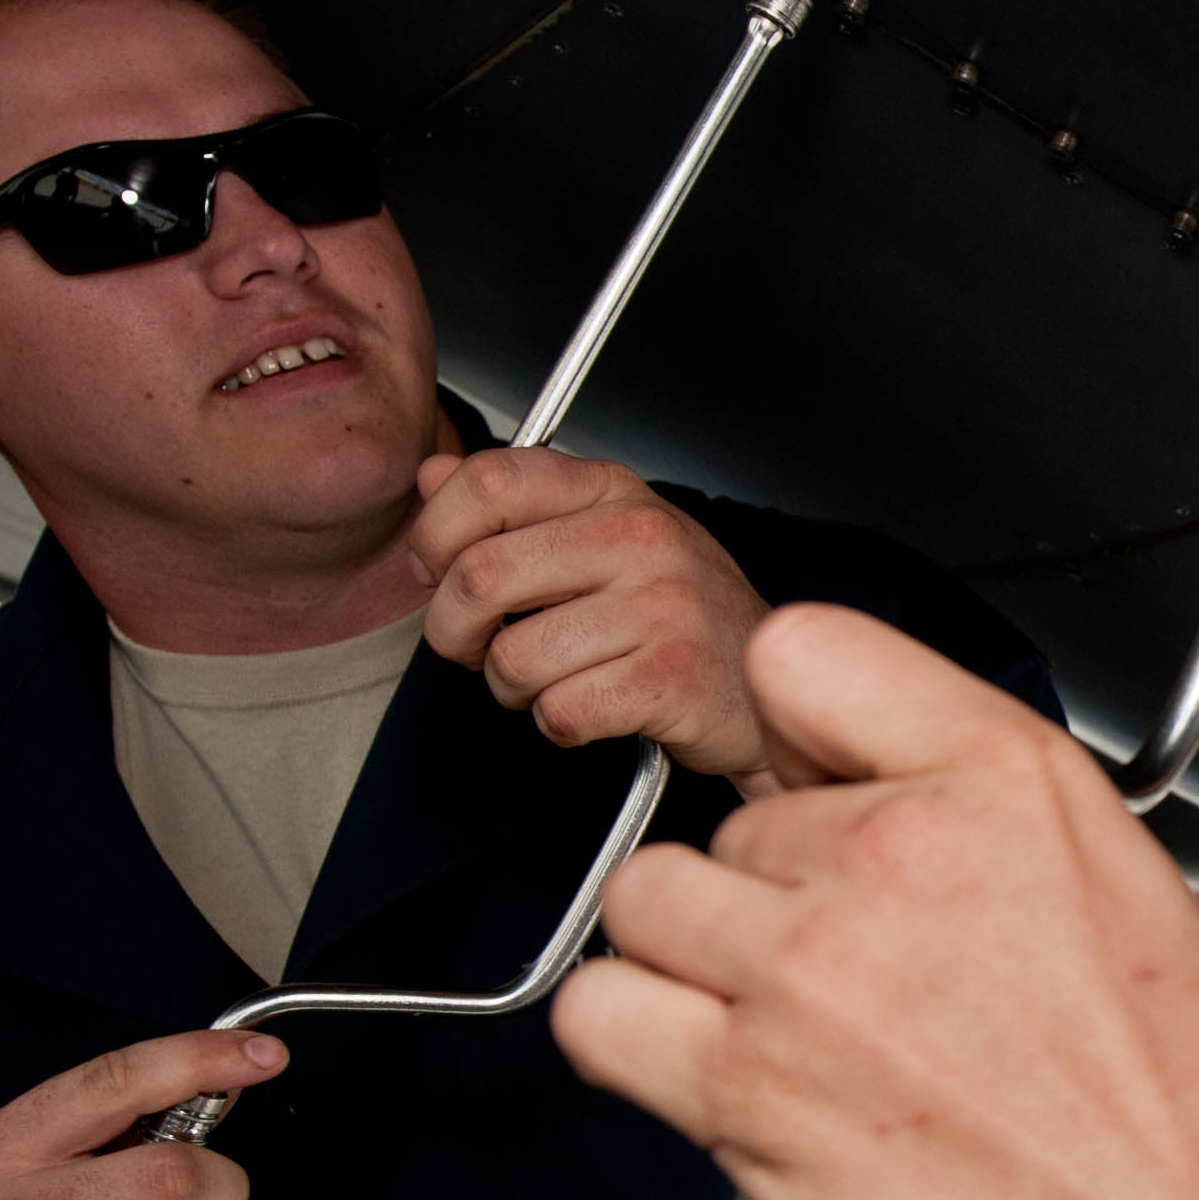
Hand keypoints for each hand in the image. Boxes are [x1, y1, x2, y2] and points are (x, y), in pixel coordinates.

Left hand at [409, 447, 773, 776]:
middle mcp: (641, 537)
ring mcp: (661, 607)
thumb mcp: (601, 538)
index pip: (491, 480)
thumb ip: (514, 505)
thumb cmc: (680, 617)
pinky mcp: (670, 679)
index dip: (435, 532)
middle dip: (453, 630)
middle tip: (474, 648)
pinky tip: (590, 709)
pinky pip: (559, 710)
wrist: (766, 688)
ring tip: (551, 681)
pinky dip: (557, 724)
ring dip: (511, 688)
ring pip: (513, 657)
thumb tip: (432, 475)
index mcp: (615, 491)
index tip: (435, 569)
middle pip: (480, 575)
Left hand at [549, 606, 1198, 1199]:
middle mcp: (900, 850)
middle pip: (731, 815)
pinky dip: (631, 1044)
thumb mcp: (1122, 883)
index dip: (799, 737)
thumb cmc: (1177, 1122)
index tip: (820, 793)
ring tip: (782, 1035)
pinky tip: (712, 1079)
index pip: (805, 655)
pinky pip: (599, 1013)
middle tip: (856, 988)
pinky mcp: (744, 1085)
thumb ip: (980, 813)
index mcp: (1008, 778)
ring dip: (693, 966)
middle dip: (773, 897)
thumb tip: (868, 798)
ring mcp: (811, 965)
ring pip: (647, 901)